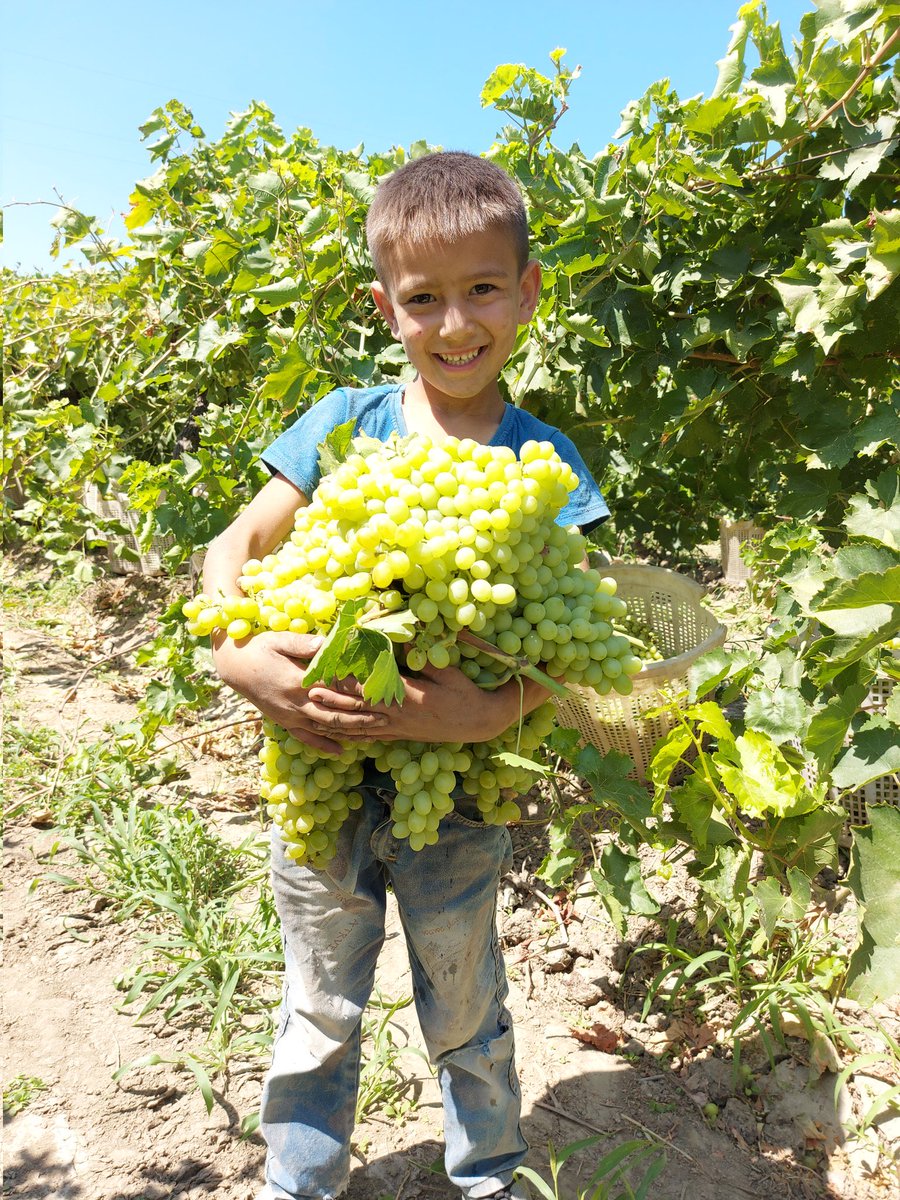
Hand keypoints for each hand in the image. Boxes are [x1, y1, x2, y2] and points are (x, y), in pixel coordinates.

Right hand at [213, 631, 390, 754]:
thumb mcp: (280, 640)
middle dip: (362, 717)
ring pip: (325, 729)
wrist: (233, 668)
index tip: (379, 692)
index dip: (357, 693)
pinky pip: (307, 738)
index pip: (333, 690)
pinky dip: (325, 746)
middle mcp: (295, 704)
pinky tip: (342, 752)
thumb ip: (304, 644)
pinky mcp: (285, 723)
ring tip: (375, 732)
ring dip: (350, 732)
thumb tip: (329, 644)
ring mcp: (289, 716)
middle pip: (334, 715)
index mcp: (296, 682)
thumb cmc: (259, 648)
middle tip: (387, 716)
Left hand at [308, 662, 545, 744]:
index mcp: (407, 699)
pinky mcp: (402, 736)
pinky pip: (372, 737)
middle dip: (331, 700)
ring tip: (313, 714)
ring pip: (360, 727)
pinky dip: (353, 736)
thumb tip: (400, 636)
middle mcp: (397, 717)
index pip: (369, 689)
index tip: (326, 672)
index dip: (345, 682)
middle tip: (307, 691)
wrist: (480, 722)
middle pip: (357, 709)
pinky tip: (339, 735)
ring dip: (335, 720)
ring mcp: (398, 730)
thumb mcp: (445, 670)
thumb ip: (421, 656)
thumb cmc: (465, 694)